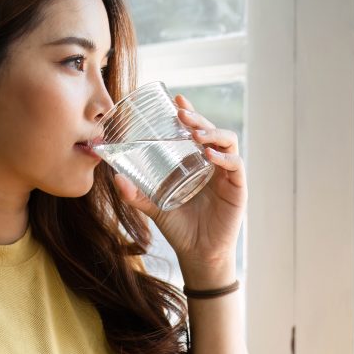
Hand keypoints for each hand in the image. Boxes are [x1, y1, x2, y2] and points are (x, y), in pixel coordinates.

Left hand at [113, 94, 246, 265]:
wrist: (198, 254)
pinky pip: (236, 165)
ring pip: (227, 141)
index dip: (190, 112)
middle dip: (198, 118)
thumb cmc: (180, 228)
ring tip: (195, 133)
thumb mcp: (154, 207)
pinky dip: (225, 156)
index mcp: (196, 163)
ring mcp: (227, 174)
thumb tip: (115, 178)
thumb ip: (136, 194)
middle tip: (181, 113)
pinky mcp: (237, 188)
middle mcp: (214, 164)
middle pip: (211, 131)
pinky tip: (209, 155)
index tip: (176, 98)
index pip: (196, 130)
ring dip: (212, 132)